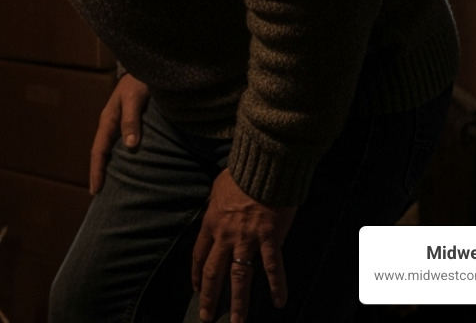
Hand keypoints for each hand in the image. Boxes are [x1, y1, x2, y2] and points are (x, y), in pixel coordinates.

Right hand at [89, 73, 149, 193]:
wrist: (150, 65)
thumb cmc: (141, 80)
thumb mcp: (135, 97)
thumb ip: (131, 119)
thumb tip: (130, 145)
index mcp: (108, 120)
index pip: (99, 151)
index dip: (96, 171)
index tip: (95, 191)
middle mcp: (112, 123)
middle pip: (103, 154)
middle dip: (100, 173)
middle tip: (100, 195)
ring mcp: (121, 123)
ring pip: (113, 150)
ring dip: (112, 167)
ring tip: (115, 187)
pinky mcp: (132, 122)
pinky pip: (124, 144)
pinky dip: (124, 159)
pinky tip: (131, 167)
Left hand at [192, 169, 295, 322]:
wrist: (262, 168)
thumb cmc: (240, 174)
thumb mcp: (217, 189)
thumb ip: (215, 207)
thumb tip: (213, 213)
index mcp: (211, 223)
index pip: (199, 255)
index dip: (196, 274)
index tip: (196, 289)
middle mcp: (226, 235)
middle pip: (213, 272)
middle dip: (209, 297)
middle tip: (206, 316)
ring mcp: (247, 239)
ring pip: (239, 277)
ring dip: (238, 302)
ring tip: (237, 321)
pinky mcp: (269, 238)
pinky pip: (272, 267)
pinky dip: (276, 285)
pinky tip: (279, 302)